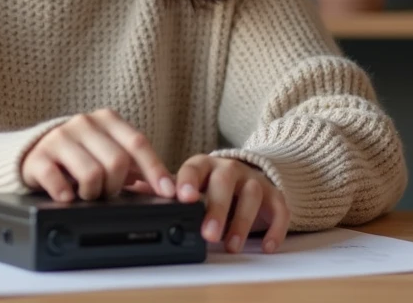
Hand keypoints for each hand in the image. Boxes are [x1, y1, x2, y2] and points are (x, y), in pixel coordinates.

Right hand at [21, 109, 176, 201]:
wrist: (34, 152)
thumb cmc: (79, 155)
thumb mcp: (109, 153)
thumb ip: (137, 167)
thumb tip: (169, 188)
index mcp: (106, 120)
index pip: (138, 143)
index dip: (155, 169)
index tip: (168, 192)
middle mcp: (83, 123)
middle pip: (117, 162)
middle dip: (117, 186)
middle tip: (109, 193)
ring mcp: (59, 138)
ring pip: (91, 173)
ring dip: (94, 194)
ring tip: (88, 195)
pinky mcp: (37, 157)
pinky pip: (57, 181)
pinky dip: (66, 194)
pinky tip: (68, 196)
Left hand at [128, 155, 289, 253]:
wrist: (249, 175)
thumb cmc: (211, 184)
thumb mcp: (189, 183)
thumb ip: (166, 187)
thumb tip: (132, 187)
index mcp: (204, 166)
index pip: (194, 168)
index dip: (188, 181)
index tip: (182, 196)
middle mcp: (229, 169)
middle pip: (224, 183)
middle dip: (217, 208)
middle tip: (208, 234)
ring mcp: (254, 181)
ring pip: (252, 195)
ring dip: (241, 222)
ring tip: (231, 246)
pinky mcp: (275, 196)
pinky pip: (280, 209)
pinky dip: (275, 228)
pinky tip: (266, 246)